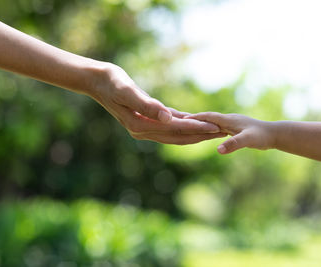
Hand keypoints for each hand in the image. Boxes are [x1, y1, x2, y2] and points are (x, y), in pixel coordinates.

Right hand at [88, 64, 224, 143]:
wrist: (97, 81)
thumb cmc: (111, 82)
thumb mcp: (127, 91)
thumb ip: (147, 106)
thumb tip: (167, 118)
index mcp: (141, 125)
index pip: (175, 128)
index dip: (196, 128)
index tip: (215, 127)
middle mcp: (144, 131)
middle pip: (179, 136)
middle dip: (201, 135)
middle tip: (223, 133)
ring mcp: (145, 127)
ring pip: (176, 134)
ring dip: (196, 133)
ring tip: (214, 131)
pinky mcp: (147, 120)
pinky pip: (169, 126)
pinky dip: (184, 125)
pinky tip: (196, 123)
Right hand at [187, 112, 276, 152]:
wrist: (275, 134)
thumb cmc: (262, 137)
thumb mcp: (247, 141)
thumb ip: (233, 144)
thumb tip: (218, 150)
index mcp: (229, 120)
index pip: (208, 116)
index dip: (195, 118)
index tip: (181, 119)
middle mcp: (229, 120)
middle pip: (209, 118)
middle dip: (196, 119)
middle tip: (181, 121)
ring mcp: (233, 123)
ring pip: (214, 122)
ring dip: (203, 123)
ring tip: (191, 126)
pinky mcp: (236, 128)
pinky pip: (220, 127)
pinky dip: (211, 128)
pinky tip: (209, 132)